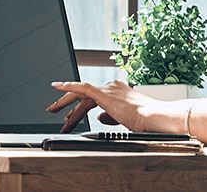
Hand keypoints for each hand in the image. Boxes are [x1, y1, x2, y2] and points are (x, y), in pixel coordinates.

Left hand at [45, 80, 180, 132]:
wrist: (153, 117)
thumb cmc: (145, 120)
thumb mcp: (123, 119)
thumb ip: (110, 117)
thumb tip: (100, 118)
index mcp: (117, 92)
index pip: (93, 97)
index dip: (79, 106)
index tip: (70, 113)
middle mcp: (111, 87)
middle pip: (83, 94)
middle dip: (66, 102)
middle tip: (53, 109)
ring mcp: (108, 89)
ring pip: (81, 96)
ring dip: (67, 107)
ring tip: (57, 118)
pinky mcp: (105, 94)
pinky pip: (83, 87)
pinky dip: (69, 86)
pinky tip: (57, 86)